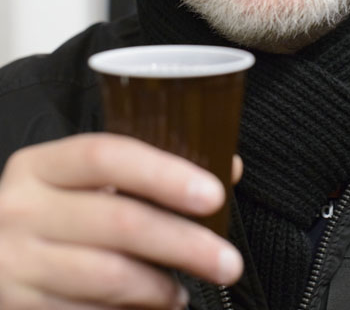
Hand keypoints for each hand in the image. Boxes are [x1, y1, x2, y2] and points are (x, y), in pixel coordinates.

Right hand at [0, 133, 243, 307]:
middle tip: (226, 260)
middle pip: (117, 221)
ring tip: (185, 290)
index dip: (164, 173)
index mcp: (41, 165)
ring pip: (107, 276)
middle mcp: (22, 209)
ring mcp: (16, 263)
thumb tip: (227, 168)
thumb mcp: (82, 180)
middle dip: (182, 243)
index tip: (212, 193)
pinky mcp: (18, 306)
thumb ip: (147, 170)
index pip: (106, 156)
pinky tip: (152, 306)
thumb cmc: (52, 210)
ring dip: (159, 287)